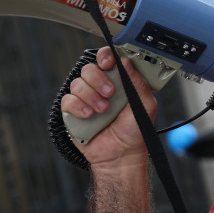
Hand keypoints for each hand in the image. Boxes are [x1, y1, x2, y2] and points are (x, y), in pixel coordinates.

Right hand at [60, 47, 157, 167]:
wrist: (121, 155)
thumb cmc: (135, 132)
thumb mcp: (145, 104)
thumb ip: (138, 82)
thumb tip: (126, 62)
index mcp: (118, 82)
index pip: (107, 60)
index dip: (105, 57)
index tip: (108, 63)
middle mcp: (100, 88)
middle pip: (89, 68)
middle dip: (98, 79)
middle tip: (110, 93)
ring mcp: (86, 99)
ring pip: (77, 83)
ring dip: (91, 95)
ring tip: (103, 110)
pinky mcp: (74, 112)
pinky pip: (68, 100)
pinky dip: (78, 107)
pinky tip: (89, 116)